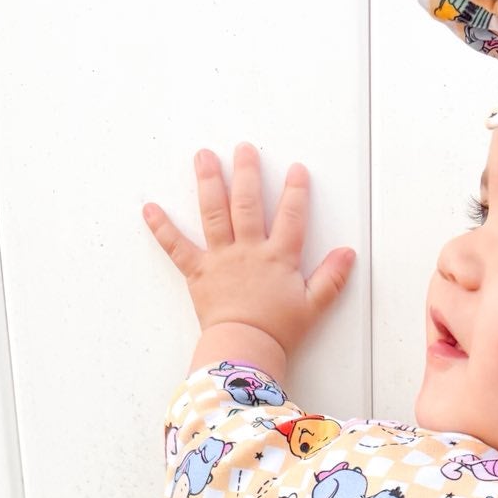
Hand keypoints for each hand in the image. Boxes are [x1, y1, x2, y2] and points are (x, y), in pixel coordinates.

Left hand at [143, 144, 355, 356]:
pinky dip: (162, 228)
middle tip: (244, 149)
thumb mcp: (314, 306)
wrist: (246, 349)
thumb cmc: (278, 332)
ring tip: (204, 156)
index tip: (296, 170)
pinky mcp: (199, 273)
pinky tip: (150, 208)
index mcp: (278, 258)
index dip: (295, 192)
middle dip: (246, 173)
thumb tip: (348, 253)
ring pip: (214, 213)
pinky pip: (177, 247)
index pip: (290, 216)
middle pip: (247, 203)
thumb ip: (331, 278)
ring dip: (208, 182)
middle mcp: (248, 250)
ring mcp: (221, 258)